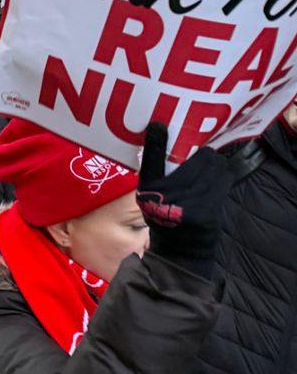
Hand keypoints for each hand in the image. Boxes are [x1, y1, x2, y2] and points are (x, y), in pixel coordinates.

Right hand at [137, 122, 234, 275]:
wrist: (180, 247)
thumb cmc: (163, 215)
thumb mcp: (149, 193)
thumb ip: (153, 165)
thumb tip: (158, 129)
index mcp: (150, 189)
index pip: (151, 158)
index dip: (155, 140)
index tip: (158, 125)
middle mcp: (169, 195)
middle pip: (200, 157)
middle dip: (205, 153)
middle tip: (200, 154)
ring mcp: (192, 203)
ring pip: (217, 166)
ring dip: (217, 163)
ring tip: (210, 167)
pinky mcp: (210, 210)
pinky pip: (225, 180)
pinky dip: (224, 175)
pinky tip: (219, 178)